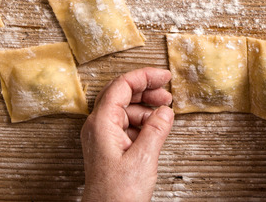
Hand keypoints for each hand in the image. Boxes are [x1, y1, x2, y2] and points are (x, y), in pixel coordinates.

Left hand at [81, 67, 174, 201]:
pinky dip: (143, 122)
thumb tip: (165, 110)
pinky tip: (156, 128)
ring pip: (125, 110)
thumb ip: (156, 130)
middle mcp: (98, 127)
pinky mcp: (110, 148)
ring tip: (165, 112)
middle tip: (167, 93)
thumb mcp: (144, 158)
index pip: (121, 86)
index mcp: (101, 124)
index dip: (144, 76)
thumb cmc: (117, 194)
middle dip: (146, 90)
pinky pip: (127, 125)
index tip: (164, 76)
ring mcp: (103, 137)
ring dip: (146, 107)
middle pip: (121, 95)